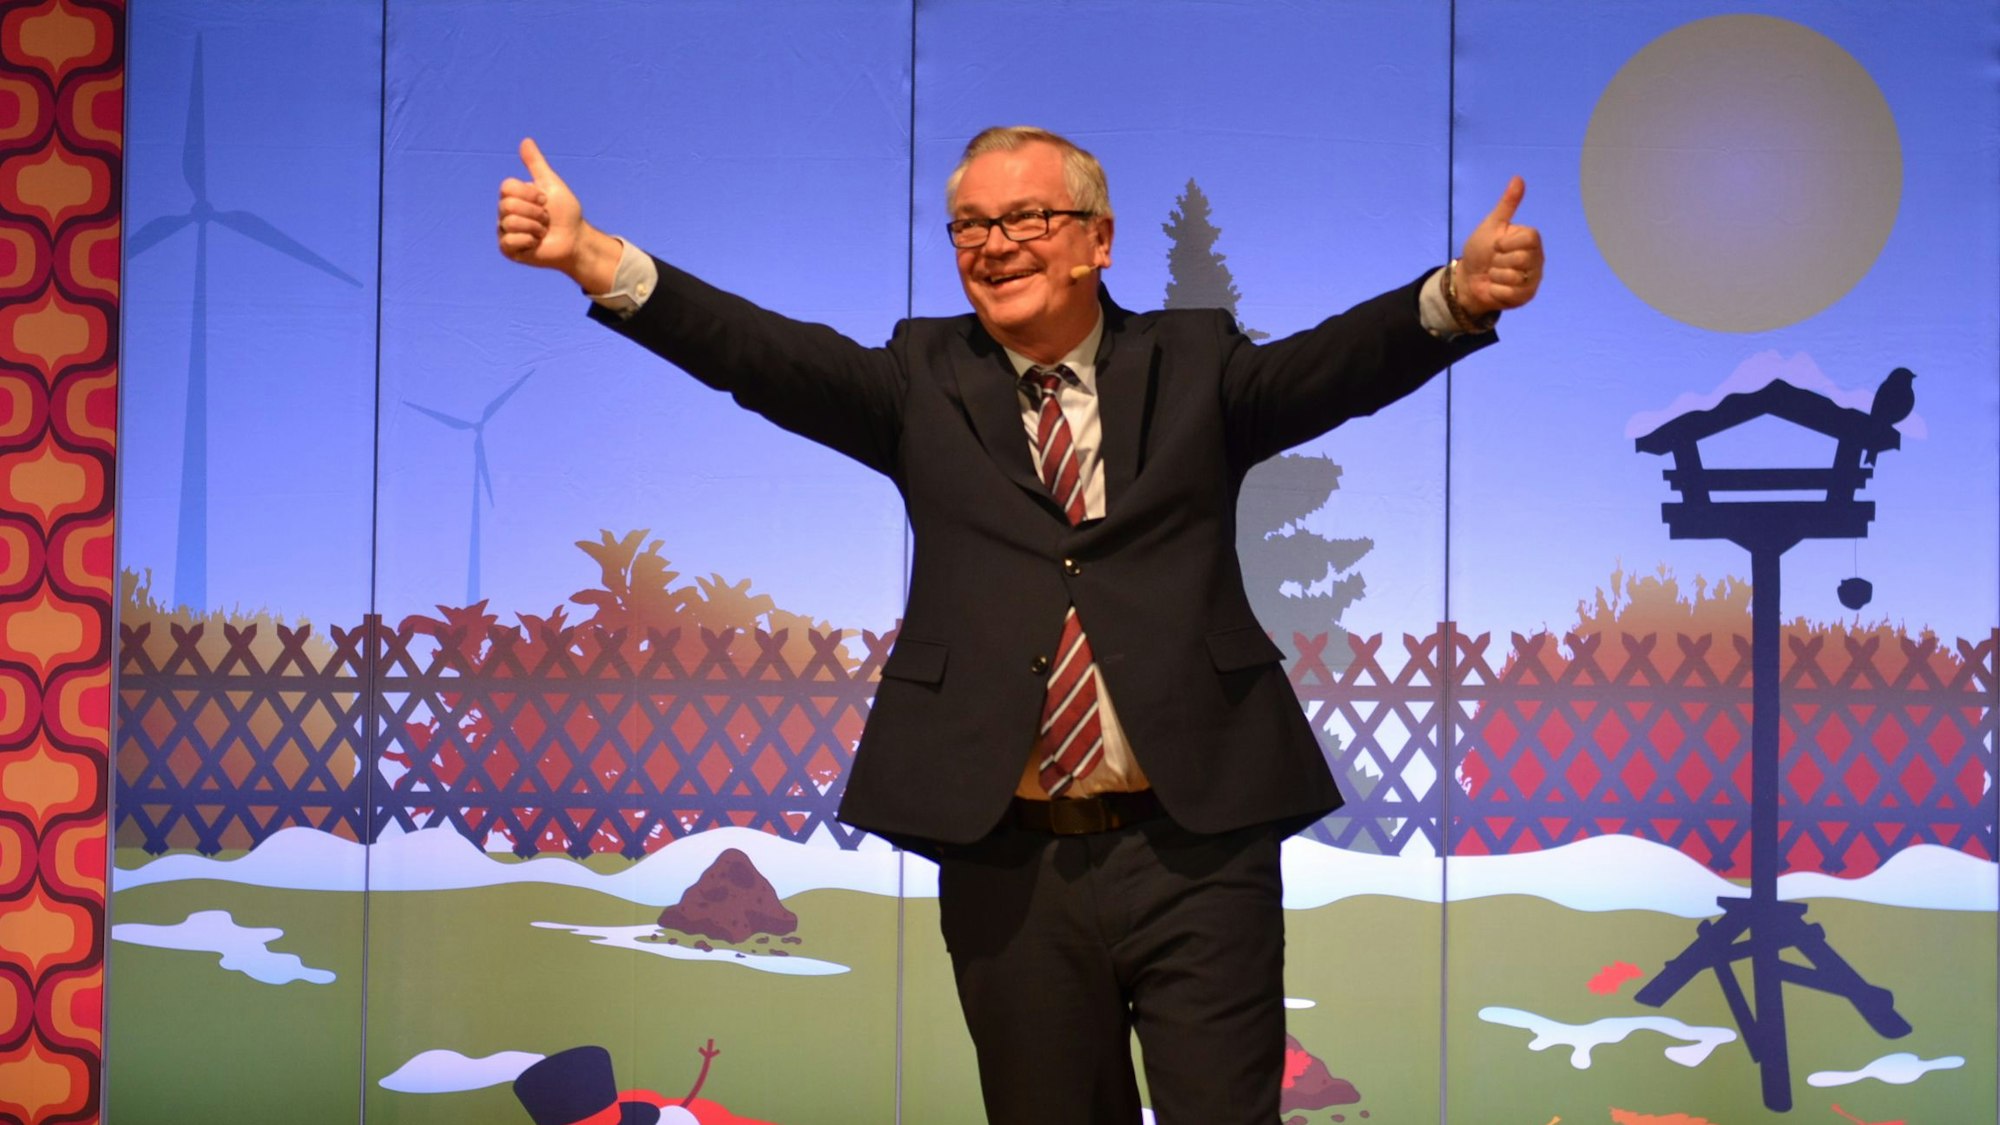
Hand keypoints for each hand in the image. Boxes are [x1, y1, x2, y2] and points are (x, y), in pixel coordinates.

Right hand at [497, 137, 619, 291]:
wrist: (575, 239)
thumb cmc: (565, 212)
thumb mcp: (551, 184)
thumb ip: (536, 164)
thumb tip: (526, 140)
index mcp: (512, 195)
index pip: (507, 186)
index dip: (530, 194)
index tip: (544, 200)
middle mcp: (505, 212)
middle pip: (508, 205)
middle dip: (535, 212)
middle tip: (545, 219)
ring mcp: (505, 231)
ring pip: (510, 222)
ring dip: (534, 227)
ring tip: (542, 232)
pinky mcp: (508, 249)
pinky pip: (509, 241)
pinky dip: (528, 241)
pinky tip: (536, 243)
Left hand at [1455, 176, 1542, 317]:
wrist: (1468, 277)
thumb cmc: (1480, 250)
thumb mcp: (1492, 225)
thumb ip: (1507, 204)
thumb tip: (1518, 178)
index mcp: (1531, 239)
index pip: (1529, 238)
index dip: (1506, 242)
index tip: (1497, 244)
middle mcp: (1537, 259)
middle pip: (1521, 258)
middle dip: (1498, 260)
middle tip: (1494, 261)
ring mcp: (1533, 279)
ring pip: (1514, 277)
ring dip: (1495, 276)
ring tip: (1494, 275)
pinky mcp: (1526, 296)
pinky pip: (1509, 293)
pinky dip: (1495, 290)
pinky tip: (1494, 287)